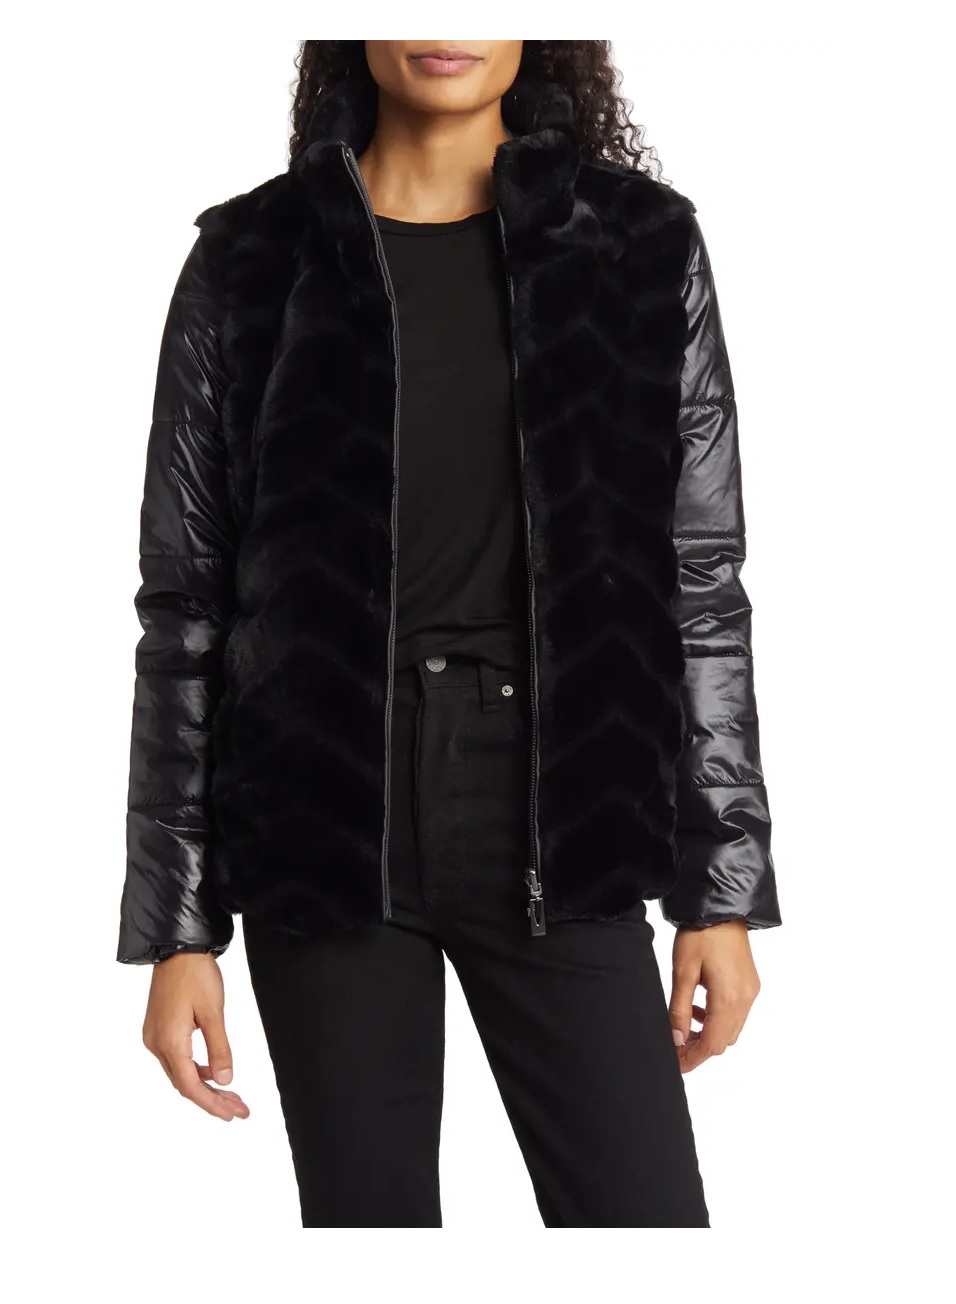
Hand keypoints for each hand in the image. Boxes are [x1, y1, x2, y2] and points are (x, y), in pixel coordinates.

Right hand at [142, 952, 249, 1120]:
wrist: (177, 948)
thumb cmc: (195, 974)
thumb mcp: (214, 1012)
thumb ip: (220, 1048)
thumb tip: (226, 1080)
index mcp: (170, 1042)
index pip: (190, 1086)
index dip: (211, 1104)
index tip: (232, 1114)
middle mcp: (156, 1044)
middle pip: (185, 1083)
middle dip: (212, 1099)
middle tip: (239, 1110)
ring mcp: (155, 1037)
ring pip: (180, 1072)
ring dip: (206, 1085)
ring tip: (232, 1095)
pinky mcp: (159, 1029)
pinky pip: (177, 1059)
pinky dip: (196, 1069)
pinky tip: (215, 1071)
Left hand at [669, 921, 760, 1073]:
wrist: (721, 907)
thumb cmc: (700, 935)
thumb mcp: (682, 972)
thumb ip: (679, 1009)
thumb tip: (676, 1039)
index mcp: (729, 999)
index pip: (713, 1045)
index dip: (693, 1058)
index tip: (676, 1064)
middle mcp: (745, 999)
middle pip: (724, 1041)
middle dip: (700, 1048)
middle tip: (675, 1045)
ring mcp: (751, 991)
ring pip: (731, 1028)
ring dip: (709, 1033)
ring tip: (684, 1025)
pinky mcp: (751, 983)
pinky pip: (736, 1013)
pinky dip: (718, 1018)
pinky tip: (700, 1007)